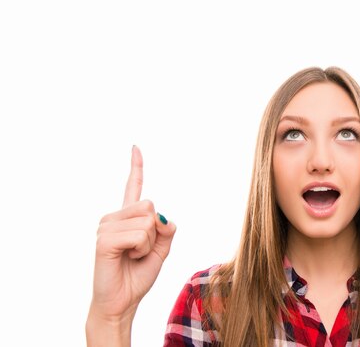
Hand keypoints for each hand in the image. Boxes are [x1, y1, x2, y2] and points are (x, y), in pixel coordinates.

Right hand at [87, 146, 175, 343]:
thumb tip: (160, 216)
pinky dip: (141, 249)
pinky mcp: (104, 239)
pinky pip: (139, 235)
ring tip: (132, 256)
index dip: (136, 166)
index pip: (133, 186)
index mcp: (127, 217)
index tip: (135, 147)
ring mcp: (107, 226)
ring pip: (147, 221)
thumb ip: (166, 229)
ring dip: (148, 244)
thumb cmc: (138, 275)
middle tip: (140, 251)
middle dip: (155, 232)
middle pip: (150, 205)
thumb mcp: (161, 249)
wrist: (122, 301)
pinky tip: (127, 258)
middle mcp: (114, 217)